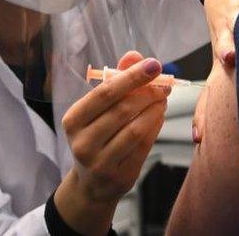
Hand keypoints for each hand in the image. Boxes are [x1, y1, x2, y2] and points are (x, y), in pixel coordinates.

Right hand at [55, 51, 168, 233]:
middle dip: (148, 92)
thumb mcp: (99, 109)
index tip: (153, 64)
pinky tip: (159, 115)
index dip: (131, 77)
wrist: (91, 184)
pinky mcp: (119, 176)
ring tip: (163, 99)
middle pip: (122, 110)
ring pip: (135, 129)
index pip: (104, 93)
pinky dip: (155, 127)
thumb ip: (116, 80)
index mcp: (73, 120)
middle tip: (165, 83)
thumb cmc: (97, 136)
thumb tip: (134, 55)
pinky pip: (144, 146)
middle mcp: (82, 143)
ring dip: (155, 110)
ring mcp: (100, 163)